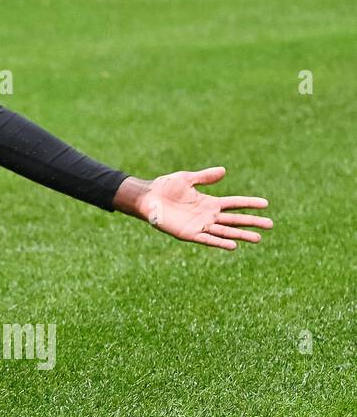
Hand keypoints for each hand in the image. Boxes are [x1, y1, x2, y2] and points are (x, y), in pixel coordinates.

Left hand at [115, 167, 270, 250]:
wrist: (147, 198)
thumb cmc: (165, 187)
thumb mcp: (187, 179)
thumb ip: (205, 177)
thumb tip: (223, 171)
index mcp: (209, 202)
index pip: (234, 203)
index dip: (249, 204)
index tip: (266, 204)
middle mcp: (208, 216)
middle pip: (234, 220)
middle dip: (252, 222)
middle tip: (270, 224)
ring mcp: (200, 225)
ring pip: (225, 232)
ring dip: (241, 235)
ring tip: (258, 238)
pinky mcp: (189, 234)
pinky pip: (208, 240)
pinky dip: (220, 243)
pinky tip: (233, 246)